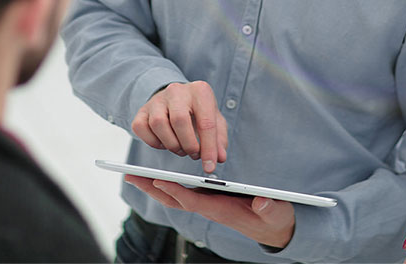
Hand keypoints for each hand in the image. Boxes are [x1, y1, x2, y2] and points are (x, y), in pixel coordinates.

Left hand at [125, 176, 294, 249]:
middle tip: (130, 176)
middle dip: (153, 188)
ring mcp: (208, 207)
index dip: (176, 191)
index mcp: (222, 210)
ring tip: (135, 176)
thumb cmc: (274, 219)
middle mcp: (210, 209)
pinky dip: (168, 187)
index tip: (158, 179)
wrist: (274, 230)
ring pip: (176, 198)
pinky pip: (184, 195)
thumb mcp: (276, 213)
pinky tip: (159, 180)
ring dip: (155, 187)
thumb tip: (262, 200)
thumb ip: (269, 207)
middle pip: (175, 199)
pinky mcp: (210, 203)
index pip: (194, 201)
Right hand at [131, 81, 227, 171]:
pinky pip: (142, 128)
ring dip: (171, 144)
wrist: (176, 99)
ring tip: (181, 148)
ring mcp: (157, 99)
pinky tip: (165, 142)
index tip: (210, 167)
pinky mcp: (142, 110)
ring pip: (159, 124)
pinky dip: (153, 142)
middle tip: (194, 154)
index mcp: (200, 91)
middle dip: (188, 144)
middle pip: (179, 120)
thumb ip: (219, 140)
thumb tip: (219, 158)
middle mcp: (177, 91)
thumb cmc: (198, 111)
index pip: (206, 122)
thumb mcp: (215, 121)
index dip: (209, 148)